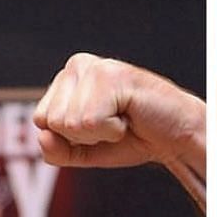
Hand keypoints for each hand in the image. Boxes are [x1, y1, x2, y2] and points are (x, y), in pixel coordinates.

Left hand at [33, 53, 202, 169]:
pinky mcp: (110, 76)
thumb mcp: (85, 151)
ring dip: (101, 133)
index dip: (70, 138)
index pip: (41, 120)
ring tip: (122, 119)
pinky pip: (90, 122)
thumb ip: (57, 150)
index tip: (100, 128)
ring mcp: (93, 68)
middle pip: (51, 121)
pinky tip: (129, 116)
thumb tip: (42, 135)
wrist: (175, 137)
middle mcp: (76, 65)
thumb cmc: (133, 138)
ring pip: (69, 122)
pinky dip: (112, 131)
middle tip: (113, 124)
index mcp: (67, 77)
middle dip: (83, 136)